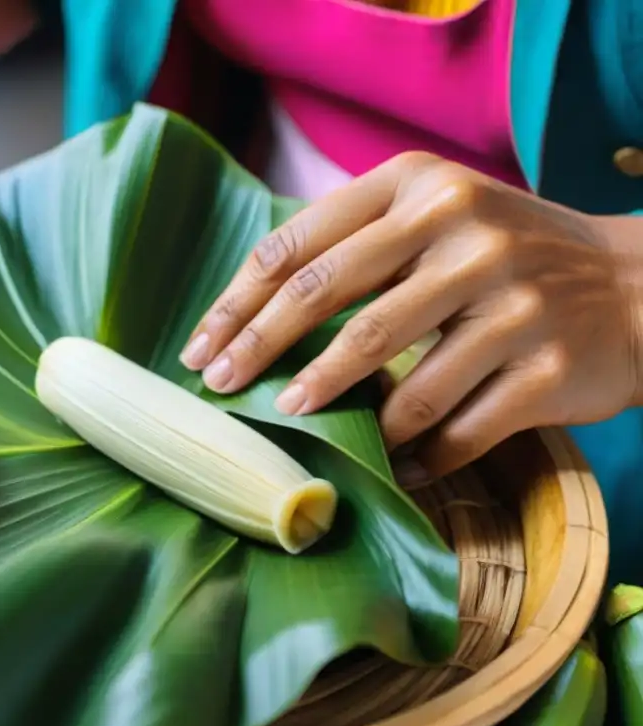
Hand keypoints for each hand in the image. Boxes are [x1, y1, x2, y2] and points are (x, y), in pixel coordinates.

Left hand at [179, 151, 642, 478]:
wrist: (634, 285)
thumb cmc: (504, 254)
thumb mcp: (435, 214)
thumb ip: (355, 240)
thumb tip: (252, 308)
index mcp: (418, 186)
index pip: (300, 245)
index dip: (238, 302)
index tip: (200, 348)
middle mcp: (462, 229)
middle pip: (330, 298)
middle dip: (260, 349)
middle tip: (219, 387)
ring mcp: (509, 299)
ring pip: (391, 369)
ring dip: (330, 402)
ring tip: (290, 418)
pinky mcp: (546, 366)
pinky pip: (456, 427)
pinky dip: (412, 454)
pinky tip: (386, 466)